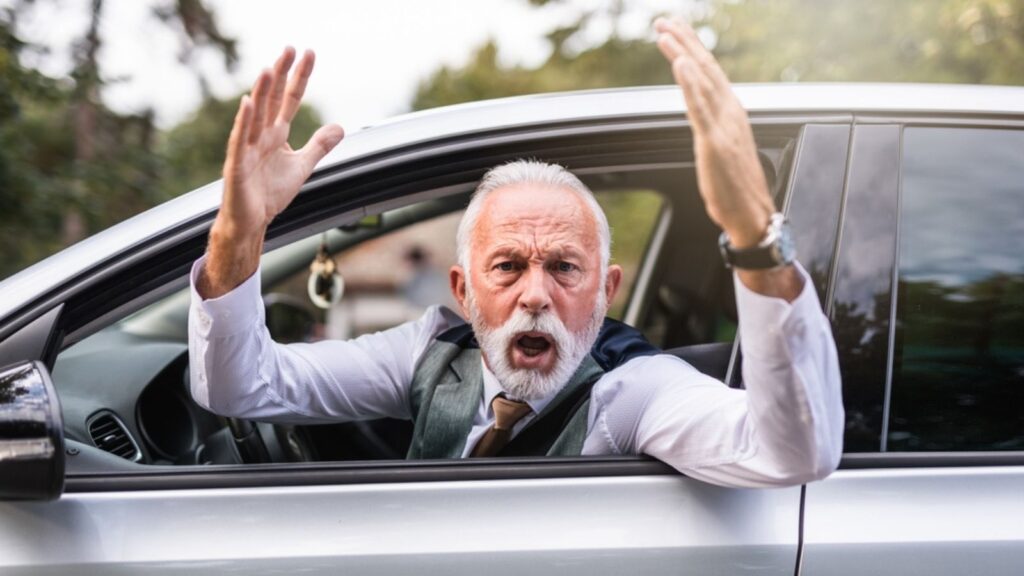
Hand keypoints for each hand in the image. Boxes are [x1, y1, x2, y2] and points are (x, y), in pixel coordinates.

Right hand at [199, 47, 344, 297]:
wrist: (252, 221)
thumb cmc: (270, 193)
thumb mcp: (302, 166)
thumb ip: (318, 146)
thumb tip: (340, 127)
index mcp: (276, 133)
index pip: (290, 99)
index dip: (299, 77)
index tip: (308, 53)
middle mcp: (260, 135)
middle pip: (272, 99)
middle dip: (280, 74)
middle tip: (290, 48)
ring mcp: (246, 147)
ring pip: (255, 115)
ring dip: (261, 92)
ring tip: (268, 68)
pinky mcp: (237, 164)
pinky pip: (239, 139)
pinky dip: (244, 122)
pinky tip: (249, 103)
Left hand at [654, 17, 774, 248]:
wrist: (752, 215)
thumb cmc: (735, 187)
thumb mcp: (722, 147)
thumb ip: (712, 125)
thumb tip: (698, 112)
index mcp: (731, 112)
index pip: (710, 72)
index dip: (692, 48)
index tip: (675, 29)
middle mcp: (729, 112)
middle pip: (705, 68)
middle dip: (684, 41)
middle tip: (664, 20)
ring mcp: (723, 125)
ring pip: (701, 81)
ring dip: (682, 53)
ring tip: (665, 33)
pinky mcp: (715, 142)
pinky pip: (701, 107)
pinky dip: (690, 83)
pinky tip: (680, 63)